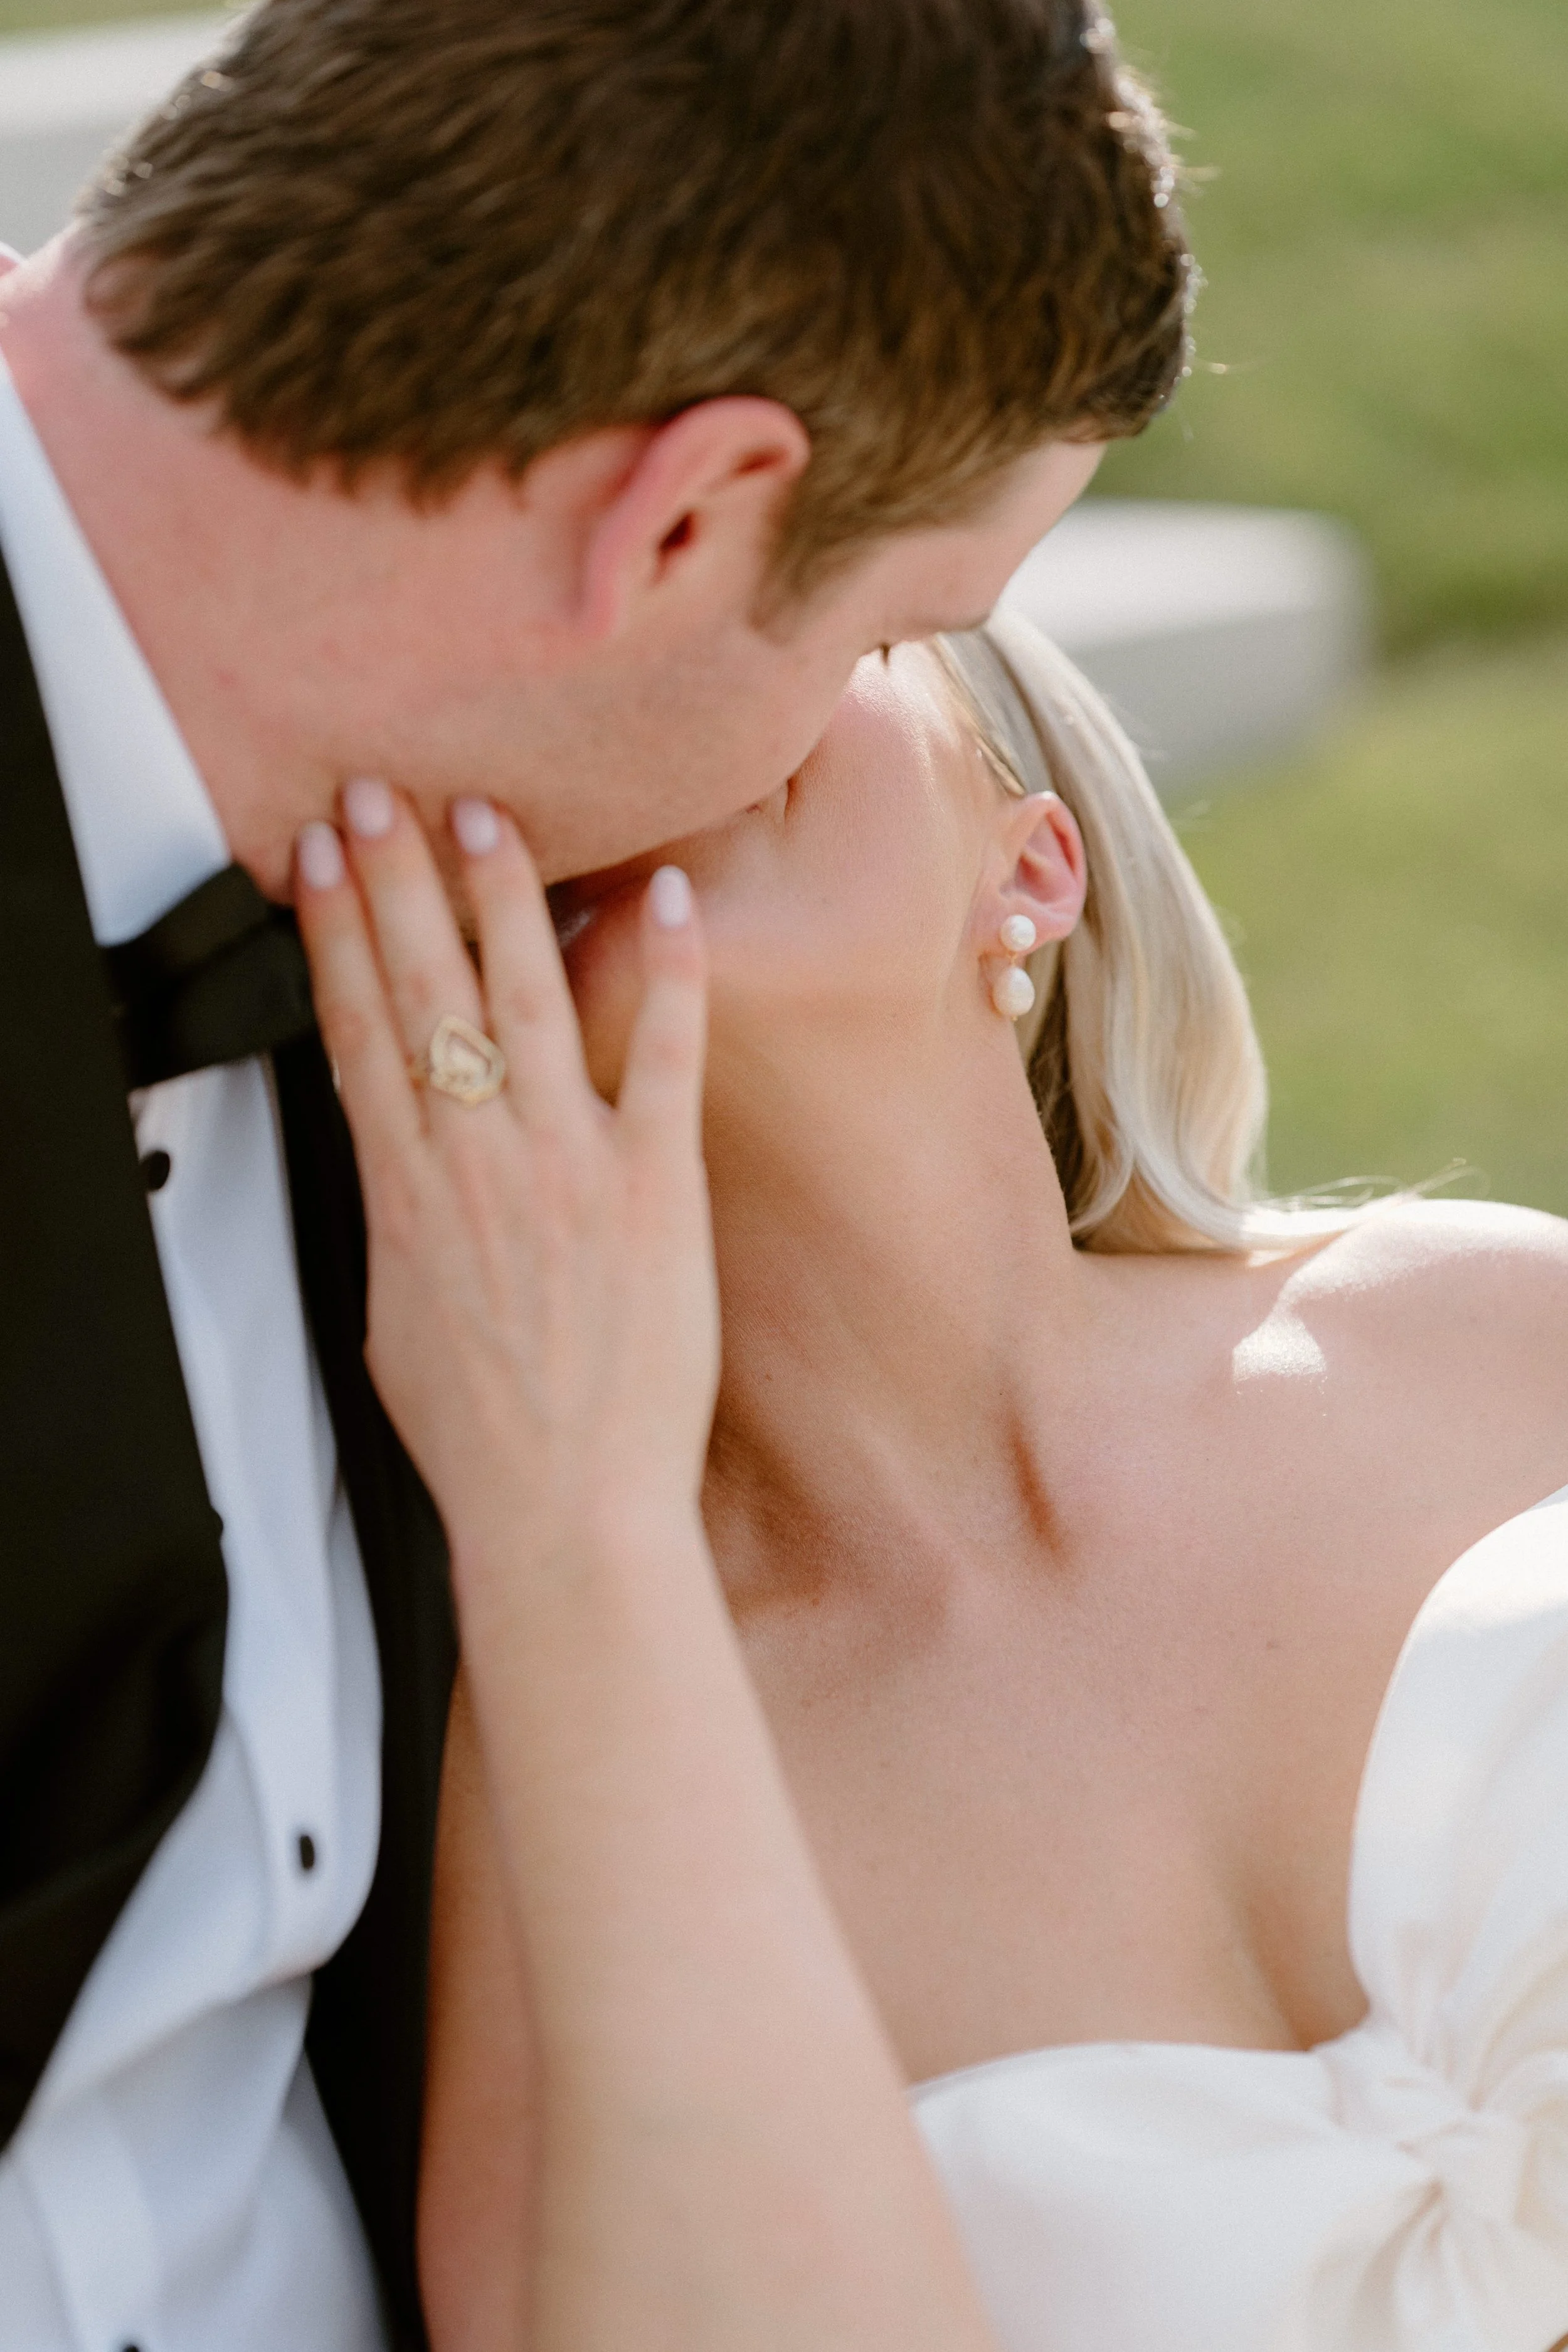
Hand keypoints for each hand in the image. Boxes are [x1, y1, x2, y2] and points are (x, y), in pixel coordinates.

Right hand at [293, 781, 717, 1584]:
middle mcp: (479, 1159)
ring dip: (505, 899)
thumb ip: (398, 1212)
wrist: (566, 1503)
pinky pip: (662, 1057)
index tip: (321, 856)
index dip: (335, 929)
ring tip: (489, 817)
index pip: (358, 1027)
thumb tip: (397, 1151)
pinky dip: (667, 973)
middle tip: (381, 794)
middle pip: (425, 989)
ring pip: (527, 999)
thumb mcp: (395, 1311)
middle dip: (396, 881)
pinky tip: (667, 896)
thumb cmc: (483, 1427)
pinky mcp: (658, 1187)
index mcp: (408, 1189)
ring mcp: (570, 1165)